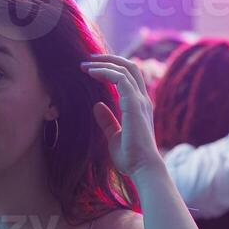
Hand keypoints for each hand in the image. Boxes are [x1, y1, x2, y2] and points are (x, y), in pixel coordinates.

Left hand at [81, 54, 160, 177]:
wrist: (142, 168)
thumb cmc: (131, 157)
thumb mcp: (113, 136)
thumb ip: (107, 120)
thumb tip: (96, 106)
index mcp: (139, 106)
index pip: (129, 78)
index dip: (112, 69)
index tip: (92, 70)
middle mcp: (142, 100)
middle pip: (130, 67)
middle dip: (109, 59)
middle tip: (88, 60)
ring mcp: (140, 101)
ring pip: (125, 69)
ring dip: (104, 63)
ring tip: (85, 65)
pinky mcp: (134, 104)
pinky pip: (120, 78)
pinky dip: (105, 72)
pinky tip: (91, 73)